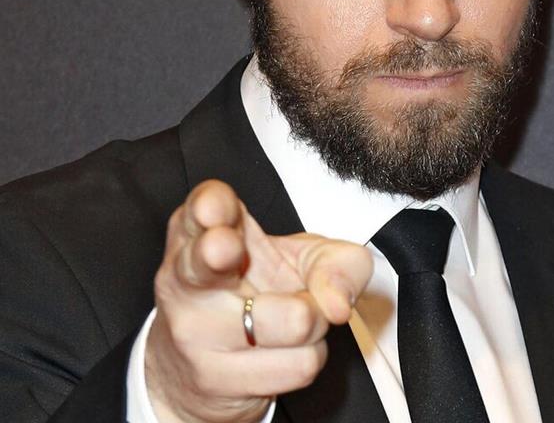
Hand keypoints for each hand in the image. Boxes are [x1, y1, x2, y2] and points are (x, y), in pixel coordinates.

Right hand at [145, 180, 372, 422]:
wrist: (211, 371)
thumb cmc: (261, 292)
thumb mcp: (305, 259)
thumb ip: (336, 261)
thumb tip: (336, 303)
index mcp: (208, 229)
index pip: (205, 206)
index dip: (212, 205)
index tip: (218, 209)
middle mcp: (189, 274)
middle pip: (204, 258)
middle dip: (215, 251)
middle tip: (225, 248)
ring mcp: (194, 328)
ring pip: (290, 321)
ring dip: (315, 322)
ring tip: (294, 314)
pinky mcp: (213, 378)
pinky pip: (297, 364)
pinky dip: (309, 355)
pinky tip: (286, 348)